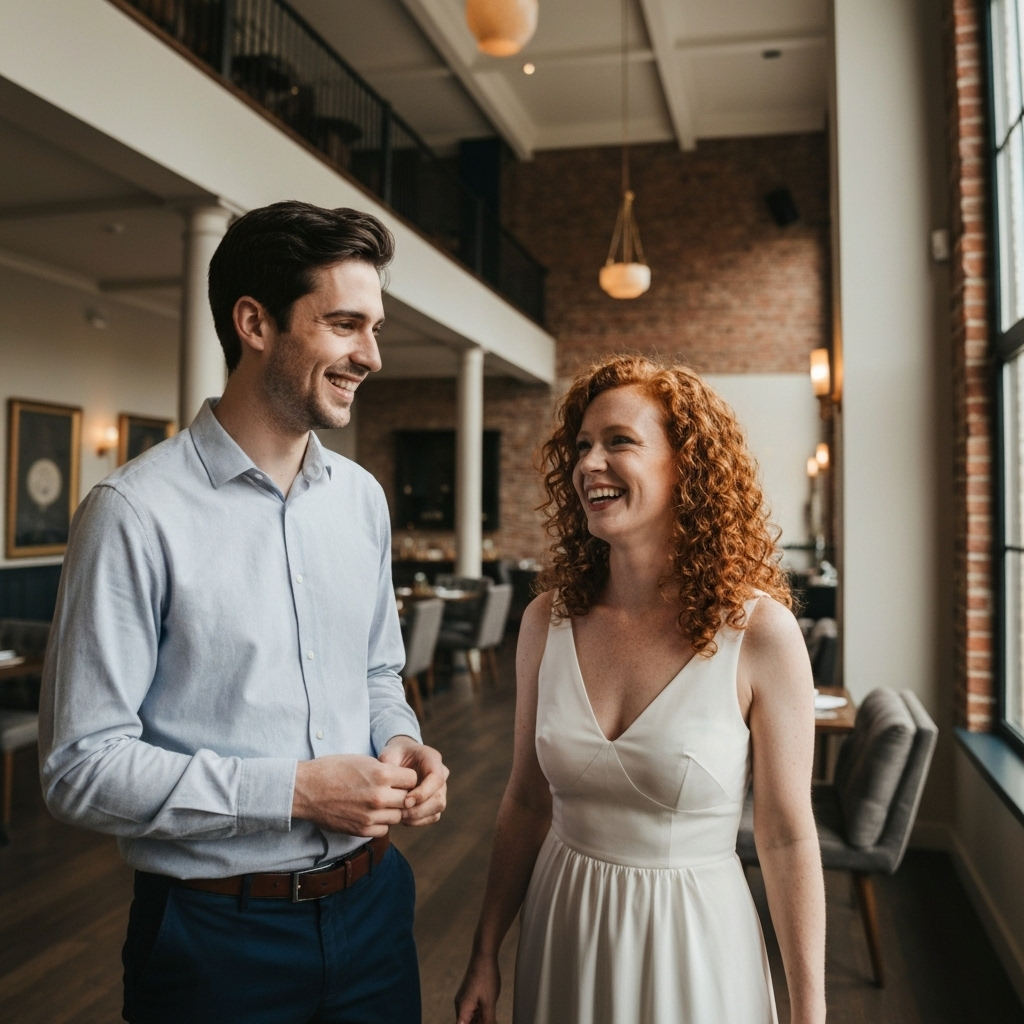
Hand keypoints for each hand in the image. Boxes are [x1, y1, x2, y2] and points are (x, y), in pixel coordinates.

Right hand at [291, 754, 417, 835]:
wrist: (307, 789)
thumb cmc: (333, 769)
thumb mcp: (363, 761)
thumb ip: (385, 771)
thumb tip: (402, 779)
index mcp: (381, 774)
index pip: (413, 779)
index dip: (406, 778)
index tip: (398, 778)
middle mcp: (379, 796)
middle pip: (408, 799)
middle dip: (401, 794)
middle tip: (390, 791)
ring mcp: (371, 815)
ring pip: (398, 816)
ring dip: (392, 810)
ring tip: (379, 803)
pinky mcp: (362, 829)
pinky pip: (384, 829)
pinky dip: (380, 823)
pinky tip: (370, 814)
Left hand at [379, 735, 448, 825]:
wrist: (400, 757)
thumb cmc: (394, 755)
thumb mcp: (389, 754)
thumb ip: (389, 766)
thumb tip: (390, 787)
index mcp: (432, 758)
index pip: (436, 778)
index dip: (423, 793)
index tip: (405, 801)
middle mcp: (441, 773)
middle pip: (439, 798)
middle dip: (419, 809)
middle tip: (400, 812)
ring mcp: (440, 789)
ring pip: (437, 809)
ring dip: (418, 816)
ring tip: (399, 815)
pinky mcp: (436, 801)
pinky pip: (433, 816)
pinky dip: (418, 820)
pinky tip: (402, 817)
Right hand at [455, 951, 500, 1023]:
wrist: (484, 955)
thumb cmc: (486, 977)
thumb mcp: (489, 1003)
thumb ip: (488, 1021)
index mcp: (462, 1009)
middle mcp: (461, 1006)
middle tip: (492, 1021)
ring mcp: (465, 999)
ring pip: (472, 1018)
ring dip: (481, 1021)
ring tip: (493, 1019)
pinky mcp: (470, 994)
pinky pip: (474, 1010)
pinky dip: (482, 1015)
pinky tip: (491, 1015)